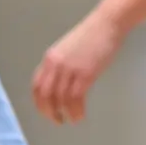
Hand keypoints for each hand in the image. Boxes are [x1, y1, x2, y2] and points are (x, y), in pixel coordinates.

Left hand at [32, 10, 127, 125]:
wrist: (107, 24)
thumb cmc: (93, 35)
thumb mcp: (70, 50)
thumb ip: (63, 64)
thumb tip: (63, 82)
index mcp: (50, 58)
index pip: (37, 85)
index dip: (40, 102)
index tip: (47, 111)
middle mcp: (55, 64)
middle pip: (45, 94)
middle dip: (49, 111)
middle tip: (57, 120)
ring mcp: (69, 69)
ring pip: (60, 98)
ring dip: (64, 113)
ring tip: (72, 120)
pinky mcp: (85, 73)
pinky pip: (75, 97)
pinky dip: (76, 109)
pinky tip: (80, 115)